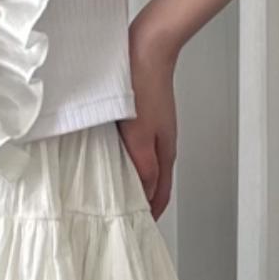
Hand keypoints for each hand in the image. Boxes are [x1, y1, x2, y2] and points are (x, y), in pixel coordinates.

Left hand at [119, 19, 178, 218]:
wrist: (148, 50)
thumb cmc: (145, 87)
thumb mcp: (140, 132)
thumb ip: (143, 164)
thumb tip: (146, 192)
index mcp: (165, 152)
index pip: (161, 194)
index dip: (152, 214)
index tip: (140, 230)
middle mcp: (162, 144)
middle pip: (155, 183)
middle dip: (144, 203)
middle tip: (126, 218)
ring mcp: (154, 132)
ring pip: (146, 166)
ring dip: (135, 183)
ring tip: (117, 195)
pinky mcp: (144, 120)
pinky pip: (138, 150)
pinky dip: (129, 163)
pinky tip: (113, 161)